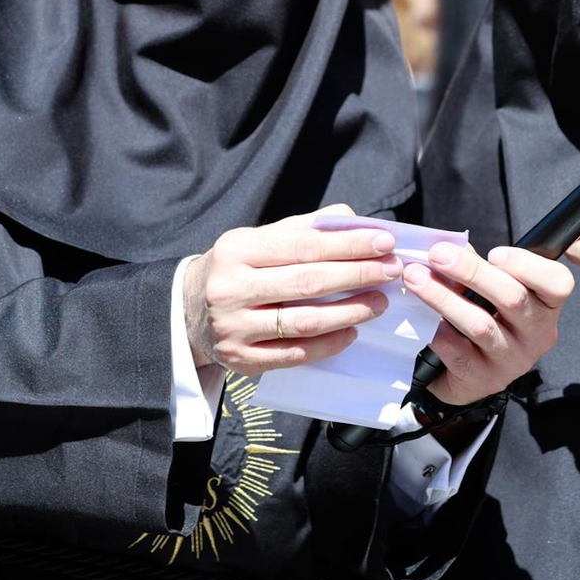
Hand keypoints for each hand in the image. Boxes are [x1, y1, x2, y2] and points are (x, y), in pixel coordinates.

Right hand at [182, 205, 402, 374]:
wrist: (188, 312)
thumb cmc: (237, 269)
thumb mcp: (258, 240)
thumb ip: (304, 229)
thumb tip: (353, 220)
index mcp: (237, 250)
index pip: (303, 245)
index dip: (348, 244)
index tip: (384, 241)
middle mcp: (231, 289)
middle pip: (307, 283)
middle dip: (357, 275)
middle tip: (392, 270)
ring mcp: (234, 328)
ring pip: (304, 321)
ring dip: (350, 311)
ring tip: (379, 302)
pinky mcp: (242, 359)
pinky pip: (296, 354)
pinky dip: (329, 344)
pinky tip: (352, 331)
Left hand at [403, 243, 573, 406]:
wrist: (472, 371)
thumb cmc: (488, 316)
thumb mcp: (493, 289)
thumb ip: (479, 266)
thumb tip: (450, 247)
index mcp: (547, 304)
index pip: (557, 283)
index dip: (527, 265)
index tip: (493, 253)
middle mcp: (538, 334)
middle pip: (512, 298)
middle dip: (471, 272)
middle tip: (437, 255)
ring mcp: (514, 360)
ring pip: (481, 325)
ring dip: (444, 298)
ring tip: (416, 279)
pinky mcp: (486, 379)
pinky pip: (458, 351)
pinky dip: (439, 330)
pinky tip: (423, 317)